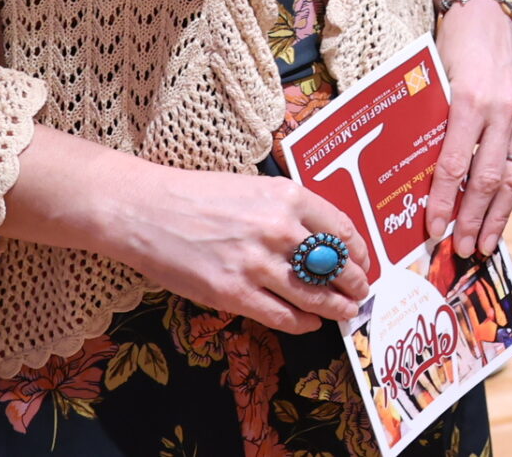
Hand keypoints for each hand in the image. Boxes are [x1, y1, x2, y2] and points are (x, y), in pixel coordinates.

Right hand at [108, 163, 370, 334]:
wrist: (147, 210)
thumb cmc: (199, 196)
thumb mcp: (255, 188)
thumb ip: (289, 211)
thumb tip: (323, 241)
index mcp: (288, 197)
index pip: (342, 230)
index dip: (359, 252)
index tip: (363, 262)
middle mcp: (279, 229)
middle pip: (335, 266)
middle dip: (354, 283)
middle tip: (360, 292)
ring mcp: (257, 264)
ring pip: (314, 295)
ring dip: (336, 307)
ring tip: (345, 312)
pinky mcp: (233, 293)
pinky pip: (281, 315)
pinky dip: (302, 322)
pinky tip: (310, 322)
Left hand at [428, 0, 511, 257]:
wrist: (485, 9)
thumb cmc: (451, 44)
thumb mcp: (434, 80)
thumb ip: (433, 123)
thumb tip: (420, 177)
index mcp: (468, 100)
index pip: (454, 165)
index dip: (443, 202)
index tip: (433, 231)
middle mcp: (501, 110)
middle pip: (488, 178)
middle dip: (472, 218)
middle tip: (460, 249)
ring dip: (500, 215)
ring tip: (486, 243)